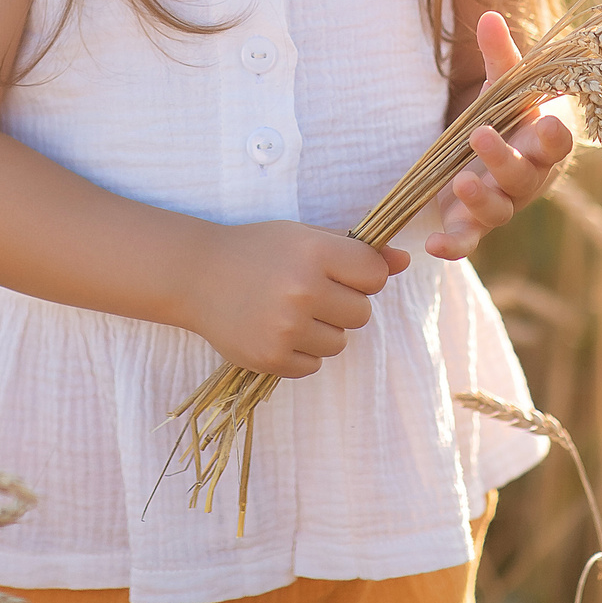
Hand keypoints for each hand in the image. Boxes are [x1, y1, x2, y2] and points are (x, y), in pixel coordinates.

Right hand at [183, 220, 410, 378]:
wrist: (196, 275)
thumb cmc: (257, 251)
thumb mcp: (304, 238)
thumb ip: (355, 251)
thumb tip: (406, 261)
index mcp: (315, 252)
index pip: (374, 275)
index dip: (362, 275)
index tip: (340, 272)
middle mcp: (303, 289)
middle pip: (362, 313)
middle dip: (343, 305)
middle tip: (309, 292)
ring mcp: (286, 327)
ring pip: (340, 342)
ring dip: (322, 330)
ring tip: (289, 311)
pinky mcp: (271, 357)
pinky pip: (313, 364)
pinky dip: (300, 351)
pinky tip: (275, 329)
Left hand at [424, 10, 573, 260]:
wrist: (487, 158)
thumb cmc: (504, 118)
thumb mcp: (501, 88)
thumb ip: (499, 57)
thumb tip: (488, 16)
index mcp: (540, 142)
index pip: (557, 142)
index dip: (555, 136)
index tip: (548, 122)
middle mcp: (527, 178)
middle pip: (523, 176)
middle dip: (503, 158)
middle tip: (479, 135)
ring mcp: (501, 204)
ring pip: (498, 210)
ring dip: (481, 201)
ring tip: (460, 182)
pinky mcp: (473, 224)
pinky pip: (468, 241)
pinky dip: (454, 247)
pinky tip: (433, 246)